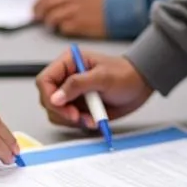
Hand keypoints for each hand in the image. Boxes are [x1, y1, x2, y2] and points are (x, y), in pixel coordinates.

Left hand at [33, 0, 106, 37]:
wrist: (119, 10)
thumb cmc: (104, 3)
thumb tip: (51, 1)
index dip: (39, 1)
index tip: (36, 7)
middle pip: (46, 5)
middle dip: (39, 12)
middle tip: (37, 17)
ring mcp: (75, 11)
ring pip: (52, 17)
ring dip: (49, 22)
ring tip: (51, 25)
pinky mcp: (79, 24)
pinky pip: (62, 28)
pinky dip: (61, 29)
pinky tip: (64, 29)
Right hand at [35, 49, 152, 128]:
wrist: (141, 86)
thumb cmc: (125, 74)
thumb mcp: (102, 77)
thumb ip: (77, 85)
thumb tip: (55, 98)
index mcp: (68, 63)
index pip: (45, 80)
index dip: (49, 96)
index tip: (63, 107)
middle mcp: (66, 78)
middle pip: (47, 99)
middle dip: (61, 111)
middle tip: (78, 117)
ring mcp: (72, 94)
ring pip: (56, 112)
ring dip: (71, 120)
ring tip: (91, 119)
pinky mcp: (79, 106)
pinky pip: (69, 120)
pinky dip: (79, 123)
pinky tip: (93, 120)